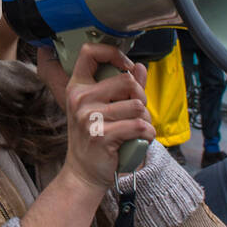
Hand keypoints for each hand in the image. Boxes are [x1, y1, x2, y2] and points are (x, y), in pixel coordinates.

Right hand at [45, 42, 154, 190]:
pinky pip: (139, 126)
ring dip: (146, 119)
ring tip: (137, 129)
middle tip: (137, 113)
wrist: (84, 173)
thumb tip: (139, 67)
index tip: (125, 67)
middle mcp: (80, 99)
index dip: (113, 53)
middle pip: (127, 81)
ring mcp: (89, 117)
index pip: (89, 52)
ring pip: (137, 106)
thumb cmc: (95, 139)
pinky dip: (148, 134)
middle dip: (141, 97)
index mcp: (78, 88)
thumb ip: (122, 87)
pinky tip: (141, 139)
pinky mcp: (101, 135)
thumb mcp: (103, 109)